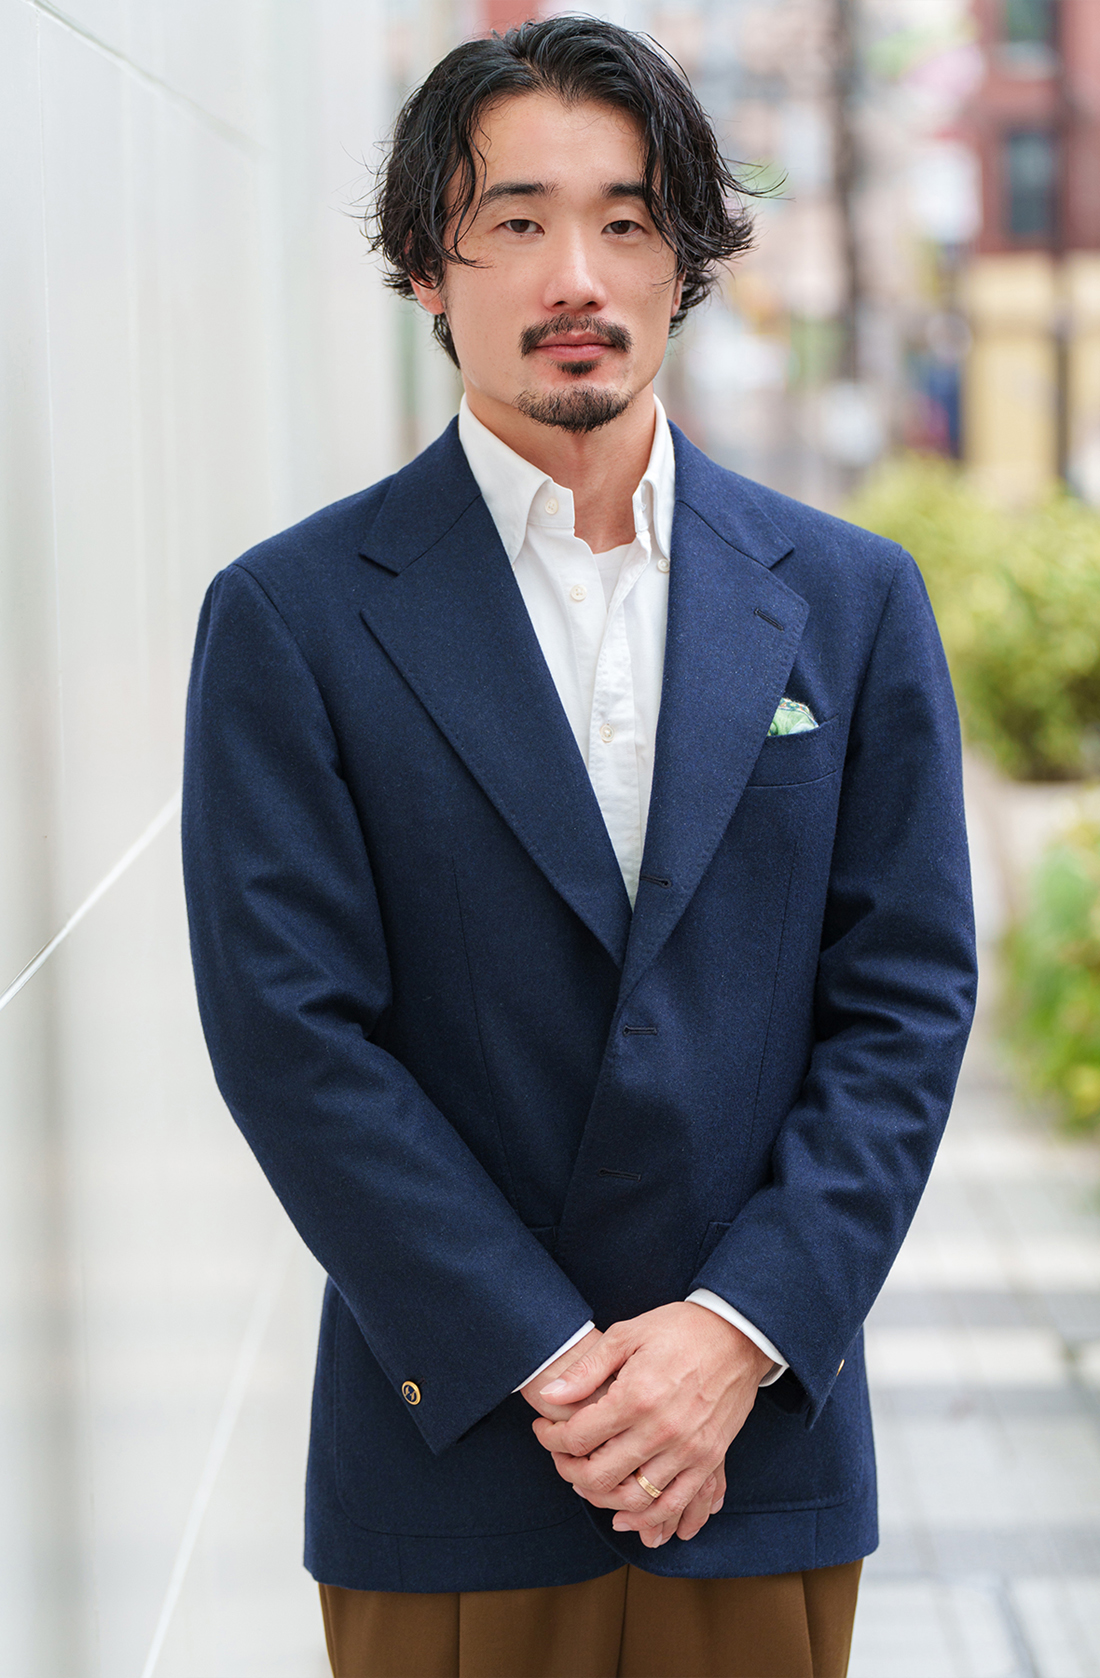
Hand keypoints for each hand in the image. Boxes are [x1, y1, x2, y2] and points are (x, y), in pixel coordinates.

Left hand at [532, 1302, 770, 1546]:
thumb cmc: (679, 1330)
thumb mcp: (627, 1334)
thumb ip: (587, 1370)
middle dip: (569, 1472)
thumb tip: (550, 1395)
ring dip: (602, 1501)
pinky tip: (627, 1516)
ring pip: (634, 1500)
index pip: (578, 1437)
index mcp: (636, 1396)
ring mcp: (688, 1449)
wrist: (738, 1335)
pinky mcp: (709, 1459)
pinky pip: (675, 1504)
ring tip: (587, 1484)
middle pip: (600, 1476)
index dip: (551, 1438)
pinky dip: (648, 1520)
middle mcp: (661, 1430)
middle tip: (560, 1459)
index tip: (544, 1429)